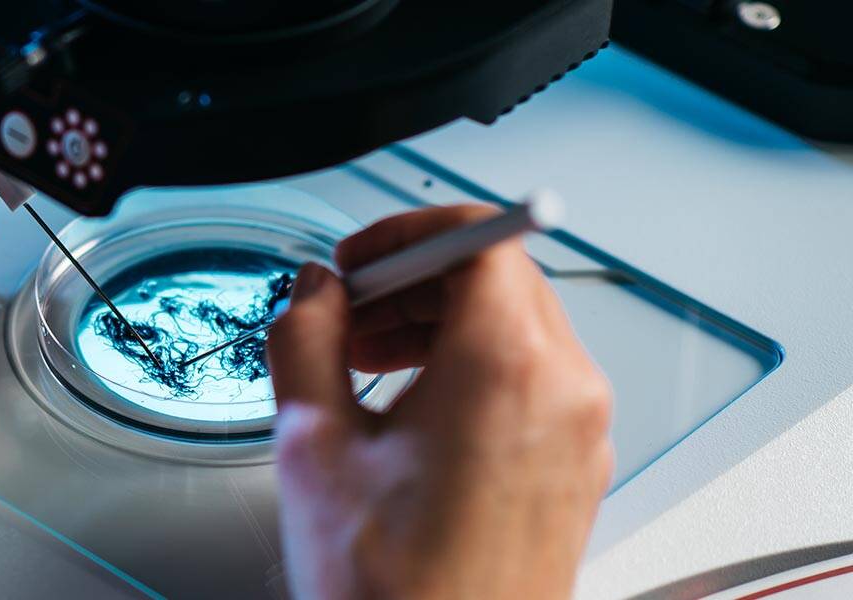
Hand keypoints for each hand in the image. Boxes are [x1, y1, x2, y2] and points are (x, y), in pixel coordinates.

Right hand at [267, 205, 613, 598]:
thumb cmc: (395, 589)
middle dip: (412, 284)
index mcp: (507, 370)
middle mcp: (565, 392)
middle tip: (345, 314)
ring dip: (438, 326)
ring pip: (516, 328)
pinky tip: (405, 412)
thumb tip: (315, 293)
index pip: (478, 238)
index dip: (406, 234)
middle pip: (499, 279)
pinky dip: (469, 370)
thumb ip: (307, 339)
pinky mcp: (576, 468)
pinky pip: (530, 381)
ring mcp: (581, 433)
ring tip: (365, 365)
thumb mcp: (313, 445)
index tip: (358, 259)